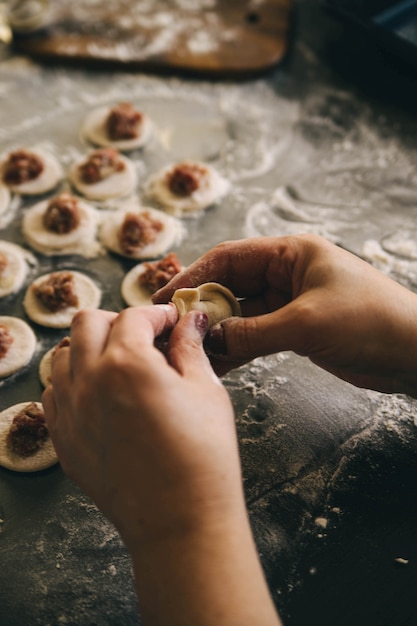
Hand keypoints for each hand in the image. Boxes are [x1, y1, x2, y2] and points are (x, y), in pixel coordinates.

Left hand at [42, 305, 240, 545]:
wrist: (179, 519)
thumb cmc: (202, 456)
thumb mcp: (206, 391)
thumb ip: (190, 348)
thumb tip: (189, 322)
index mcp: (127, 362)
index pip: (134, 316)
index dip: (158, 314)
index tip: (172, 322)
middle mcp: (89, 380)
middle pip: (87, 323)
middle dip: (117, 321)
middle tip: (144, 336)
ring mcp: (70, 411)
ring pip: (62, 355)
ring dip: (88, 348)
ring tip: (118, 363)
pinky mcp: (64, 440)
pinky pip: (53, 394)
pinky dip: (72, 383)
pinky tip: (99, 394)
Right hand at [153, 234, 416, 395]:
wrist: (415, 353)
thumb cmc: (371, 322)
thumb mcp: (306, 323)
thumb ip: (253, 331)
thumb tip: (209, 340)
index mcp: (291, 254)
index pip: (229, 258)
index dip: (194, 276)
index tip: (166, 298)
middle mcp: (287, 273)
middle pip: (231, 285)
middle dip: (202, 307)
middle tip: (171, 329)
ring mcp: (290, 302)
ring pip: (241, 314)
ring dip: (218, 332)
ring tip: (187, 351)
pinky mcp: (296, 329)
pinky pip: (256, 335)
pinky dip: (237, 348)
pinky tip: (216, 364)